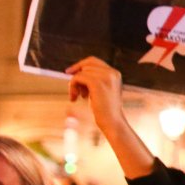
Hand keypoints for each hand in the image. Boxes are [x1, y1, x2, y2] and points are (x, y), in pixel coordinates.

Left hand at [68, 57, 154, 178]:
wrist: (112, 123)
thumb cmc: (105, 111)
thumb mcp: (101, 91)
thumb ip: (94, 80)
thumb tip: (76, 71)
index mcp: (115, 73)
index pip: (94, 61)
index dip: (80, 65)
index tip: (68, 72)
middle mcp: (112, 73)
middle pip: (87, 64)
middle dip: (77, 75)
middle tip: (74, 90)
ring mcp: (106, 77)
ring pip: (81, 72)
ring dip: (74, 84)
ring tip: (77, 97)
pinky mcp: (97, 83)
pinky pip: (78, 78)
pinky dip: (72, 87)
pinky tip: (74, 98)